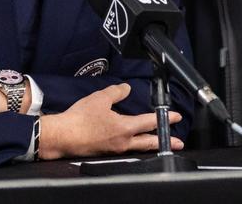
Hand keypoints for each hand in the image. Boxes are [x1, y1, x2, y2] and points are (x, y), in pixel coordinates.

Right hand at [38, 83, 182, 159]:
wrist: (62, 137)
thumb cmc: (80, 118)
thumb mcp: (100, 99)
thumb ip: (116, 92)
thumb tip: (127, 89)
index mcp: (125, 128)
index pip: (150, 122)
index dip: (165, 118)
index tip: (176, 117)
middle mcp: (123, 142)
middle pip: (149, 142)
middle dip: (165, 141)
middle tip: (178, 143)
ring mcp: (114, 149)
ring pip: (138, 147)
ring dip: (151, 144)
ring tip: (159, 143)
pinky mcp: (105, 152)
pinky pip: (126, 149)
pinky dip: (135, 145)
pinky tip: (132, 142)